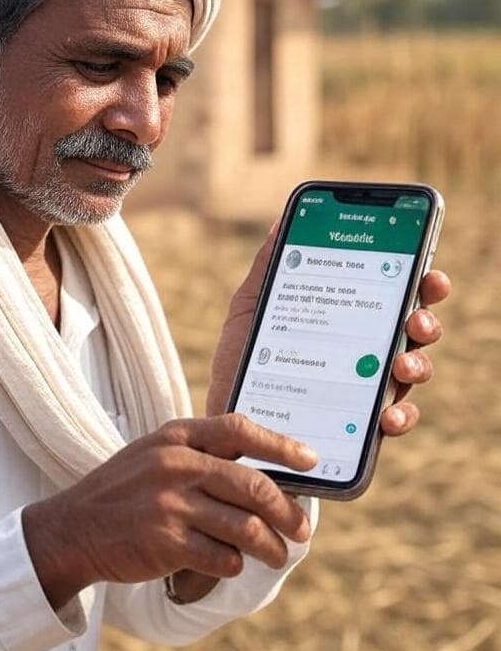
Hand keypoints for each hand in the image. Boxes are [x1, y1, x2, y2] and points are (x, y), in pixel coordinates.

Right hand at [22, 415, 317, 609]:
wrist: (72, 529)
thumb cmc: (123, 491)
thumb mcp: (155, 455)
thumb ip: (200, 454)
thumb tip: (265, 472)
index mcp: (177, 437)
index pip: (239, 430)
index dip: (281, 445)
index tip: (311, 462)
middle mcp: (176, 465)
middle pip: (253, 485)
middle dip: (287, 512)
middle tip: (301, 530)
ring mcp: (170, 504)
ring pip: (245, 527)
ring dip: (270, 547)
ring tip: (277, 555)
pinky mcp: (166, 542)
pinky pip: (222, 557)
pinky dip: (234, 564)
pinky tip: (231, 565)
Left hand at [206, 223, 451, 436]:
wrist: (222, 426)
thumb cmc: (239, 365)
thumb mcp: (249, 312)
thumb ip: (269, 270)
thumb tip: (282, 222)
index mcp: (347, 318)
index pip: (395, 294)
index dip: (421, 282)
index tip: (428, 274)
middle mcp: (365, 351)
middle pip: (414, 330)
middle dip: (425, 321)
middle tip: (415, 321)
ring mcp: (366, 390)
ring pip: (412, 372)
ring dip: (418, 366)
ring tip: (400, 366)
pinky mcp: (359, 428)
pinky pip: (395, 421)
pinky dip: (399, 417)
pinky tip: (386, 414)